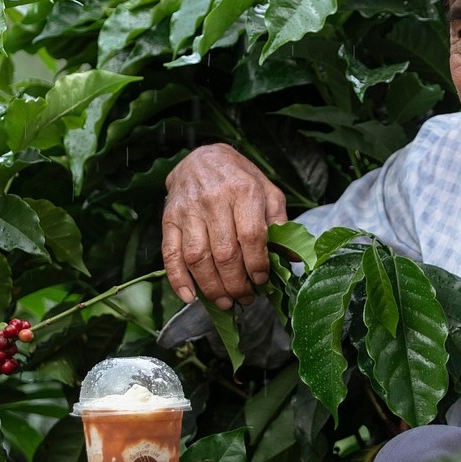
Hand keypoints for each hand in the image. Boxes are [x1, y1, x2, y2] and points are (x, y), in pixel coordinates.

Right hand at [162, 144, 286, 309]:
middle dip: (236, 283)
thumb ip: (280, 224)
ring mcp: (188, 210)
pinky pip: (170, 253)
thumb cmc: (239, 178)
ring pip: (197, 257)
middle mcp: (213, 200)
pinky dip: (178, 279)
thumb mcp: (268, 192)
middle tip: (246, 298)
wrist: (201, 158)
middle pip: (224, 252)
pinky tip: (190, 297)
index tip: (262, 281)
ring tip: (225, 302)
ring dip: (211, 287)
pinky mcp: (168, 219)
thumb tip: (292, 259)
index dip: (257, 265)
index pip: (251, 236)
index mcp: (243, 191)